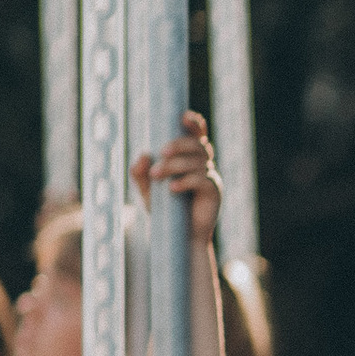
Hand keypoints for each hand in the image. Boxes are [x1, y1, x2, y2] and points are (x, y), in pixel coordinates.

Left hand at [132, 112, 221, 246]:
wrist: (179, 238)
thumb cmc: (164, 210)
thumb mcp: (147, 190)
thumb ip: (140, 173)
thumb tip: (142, 155)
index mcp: (189, 158)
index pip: (197, 134)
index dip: (194, 123)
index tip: (183, 117)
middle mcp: (203, 165)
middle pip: (197, 145)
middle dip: (179, 145)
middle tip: (161, 153)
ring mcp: (211, 178)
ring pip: (197, 161)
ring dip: (175, 165)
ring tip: (157, 175)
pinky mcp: (214, 193)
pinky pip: (202, 180)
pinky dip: (186, 182)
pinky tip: (172, 189)